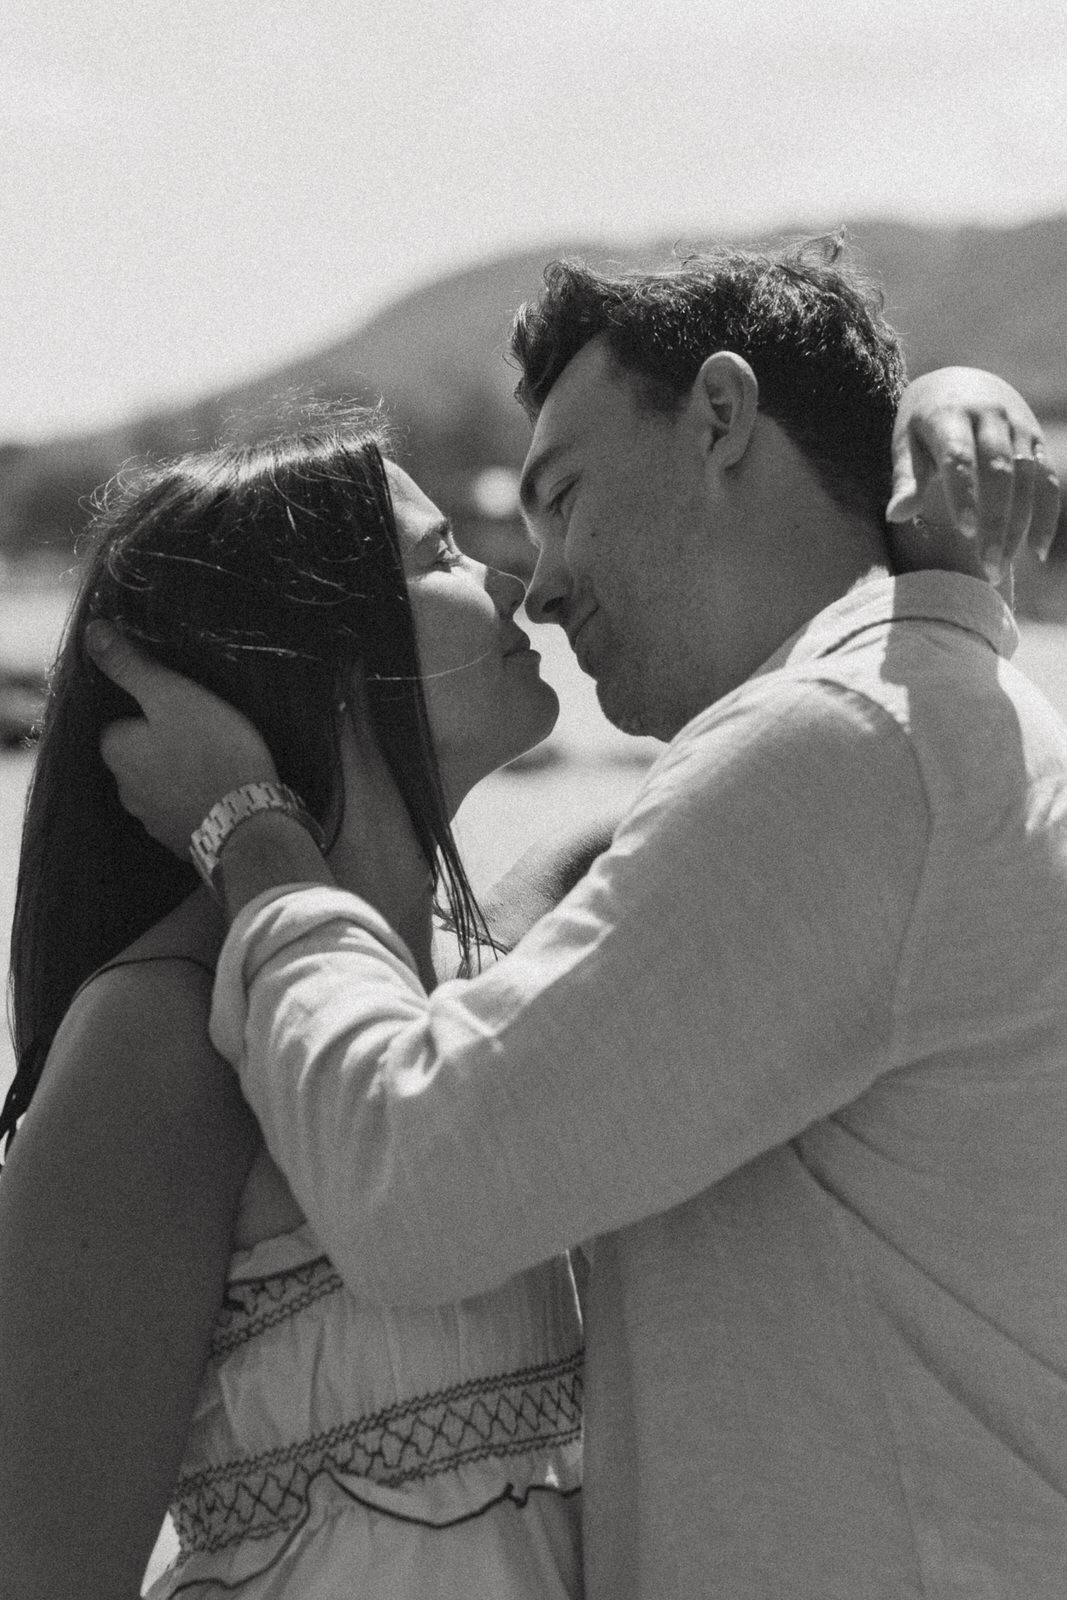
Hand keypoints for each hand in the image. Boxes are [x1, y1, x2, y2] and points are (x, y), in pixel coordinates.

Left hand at [86, 622, 277, 855]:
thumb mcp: (172, 696)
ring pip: (161, 785)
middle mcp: (125, 789)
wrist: (248, 824)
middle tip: (206, 731)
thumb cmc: (212, 752)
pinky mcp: (180, 840)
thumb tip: (93, 632)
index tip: (182, 707)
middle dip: (164, 745)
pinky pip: (184, 810)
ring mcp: (152, 820)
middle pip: (139, 755)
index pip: (121, 723)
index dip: (151, 711)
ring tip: (220, 761)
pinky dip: (199, 800)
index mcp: (116, 750)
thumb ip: (131, 666)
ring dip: (182, 774)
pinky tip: (225, 790)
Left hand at [887, 368, 1060, 578]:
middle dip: (995, 520)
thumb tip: (896, 515)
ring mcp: (1018, 425)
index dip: (964, 493)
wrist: (958, 382)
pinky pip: (1048, 479)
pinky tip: (1037, 551)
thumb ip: (905, 478)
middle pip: (999, 471)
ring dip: (1019, 524)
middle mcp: (990, 415)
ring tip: (1002, 567)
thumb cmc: (921, 423)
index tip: (964, 531)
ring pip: (1028, 477)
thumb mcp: (905, 441)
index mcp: (949, 414)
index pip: (959, 456)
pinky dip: (1046, 515)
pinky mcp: (1036, 440)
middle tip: (987, 566)